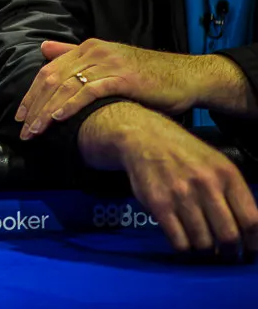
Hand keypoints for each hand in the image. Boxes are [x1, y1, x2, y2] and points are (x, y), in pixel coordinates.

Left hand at [16, 39, 194, 139]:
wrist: (187, 77)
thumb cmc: (147, 76)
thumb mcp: (109, 63)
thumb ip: (76, 56)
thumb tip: (44, 48)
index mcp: (87, 48)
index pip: (48, 70)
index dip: (31, 94)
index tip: (20, 116)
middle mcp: (94, 52)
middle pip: (51, 79)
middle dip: (33, 106)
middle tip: (23, 129)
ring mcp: (108, 64)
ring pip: (65, 86)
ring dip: (46, 111)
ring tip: (36, 130)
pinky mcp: (122, 78)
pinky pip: (89, 91)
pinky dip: (71, 105)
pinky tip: (59, 118)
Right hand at [79, 102, 257, 253]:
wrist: (144, 138)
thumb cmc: (185, 153)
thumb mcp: (217, 164)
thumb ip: (233, 192)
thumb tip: (247, 230)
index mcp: (227, 174)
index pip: (251, 220)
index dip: (253, 243)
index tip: (248, 250)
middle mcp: (207, 185)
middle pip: (228, 236)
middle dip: (229, 252)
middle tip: (225, 253)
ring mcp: (181, 195)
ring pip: (203, 242)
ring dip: (205, 250)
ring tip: (202, 246)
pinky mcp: (159, 204)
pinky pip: (178, 241)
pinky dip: (184, 248)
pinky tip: (184, 241)